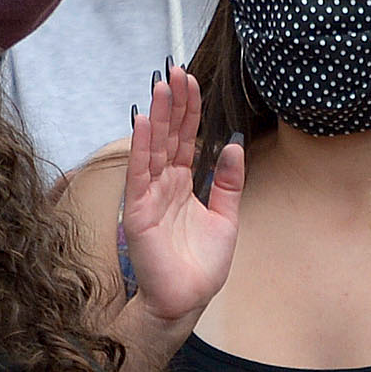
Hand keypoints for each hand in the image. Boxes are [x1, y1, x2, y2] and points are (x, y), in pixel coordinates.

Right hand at [122, 69, 243, 325]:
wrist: (186, 300)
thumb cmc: (201, 265)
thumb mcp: (226, 217)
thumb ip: (228, 183)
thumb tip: (232, 145)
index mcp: (182, 184)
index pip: (185, 138)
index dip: (189, 110)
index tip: (191, 80)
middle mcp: (163, 184)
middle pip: (169, 135)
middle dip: (173, 103)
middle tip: (177, 71)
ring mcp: (149, 195)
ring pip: (153, 147)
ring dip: (156, 116)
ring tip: (161, 86)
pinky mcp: (137, 211)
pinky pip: (140, 174)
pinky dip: (141, 147)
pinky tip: (142, 122)